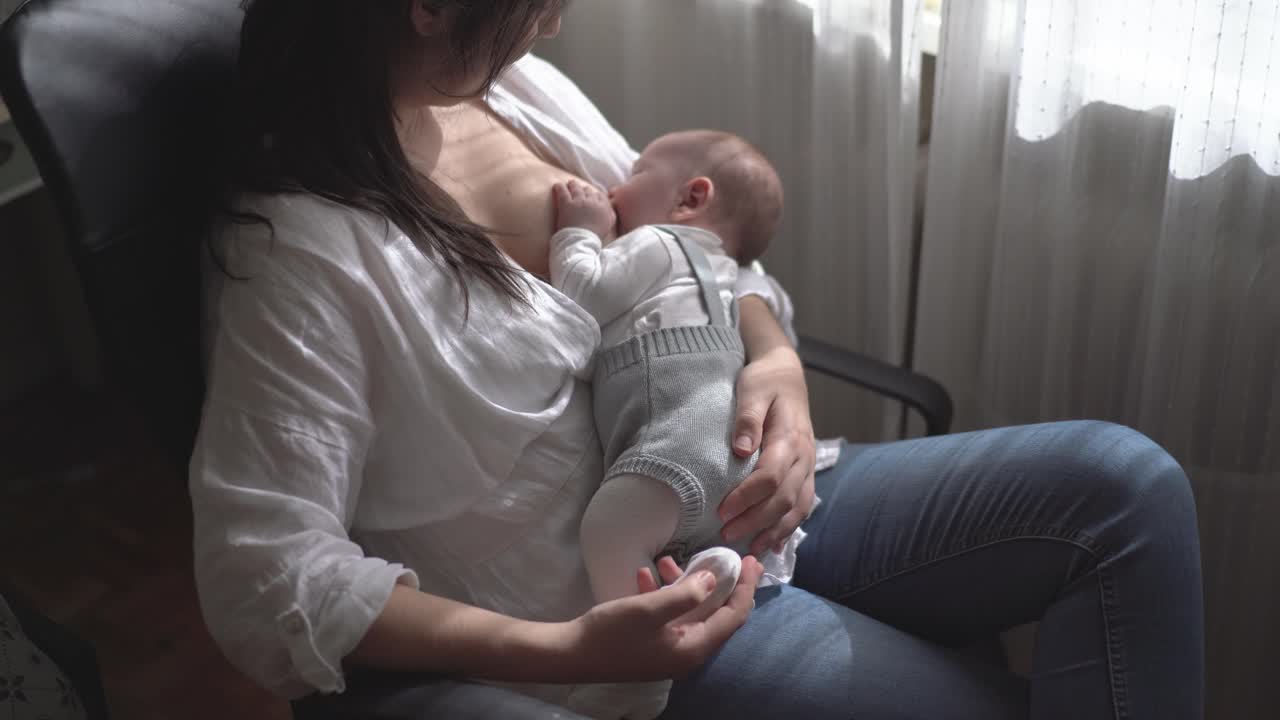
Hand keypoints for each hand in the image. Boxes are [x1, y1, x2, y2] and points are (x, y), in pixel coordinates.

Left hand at [553, 179, 615, 236]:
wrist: (581, 240)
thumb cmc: (595, 236)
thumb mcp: (609, 225)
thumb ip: (610, 214)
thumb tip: (609, 208)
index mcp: (603, 207)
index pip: (599, 195)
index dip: (595, 195)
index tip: (591, 196)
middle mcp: (591, 201)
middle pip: (588, 190)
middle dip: (584, 190)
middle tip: (580, 190)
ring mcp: (579, 201)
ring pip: (576, 187)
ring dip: (573, 185)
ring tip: (571, 184)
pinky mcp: (566, 204)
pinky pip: (562, 191)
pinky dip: (559, 187)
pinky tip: (557, 185)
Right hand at [565, 555, 762, 682]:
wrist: (570, 654)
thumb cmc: (612, 633)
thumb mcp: (650, 609)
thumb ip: (686, 593)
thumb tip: (713, 579)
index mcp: (694, 648)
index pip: (733, 616)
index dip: (746, 587)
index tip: (752, 560)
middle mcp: (687, 653)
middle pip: (715, 613)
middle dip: (717, 582)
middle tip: (721, 554)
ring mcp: (669, 650)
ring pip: (689, 611)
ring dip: (684, 585)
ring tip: (667, 560)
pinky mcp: (652, 644)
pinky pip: (668, 616)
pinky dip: (663, 595)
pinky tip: (644, 575)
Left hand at [720, 348, 816, 556]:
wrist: (787, 375)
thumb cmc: (765, 382)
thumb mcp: (752, 391)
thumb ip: (747, 420)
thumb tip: (741, 450)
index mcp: (789, 438)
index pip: (770, 477)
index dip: (747, 498)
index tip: (723, 511)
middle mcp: (804, 456)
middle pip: (784, 498)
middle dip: (756, 521)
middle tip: (726, 535)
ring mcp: (808, 466)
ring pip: (797, 507)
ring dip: (775, 531)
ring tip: (751, 548)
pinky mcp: (806, 472)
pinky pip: (802, 505)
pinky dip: (789, 527)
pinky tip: (774, 544)